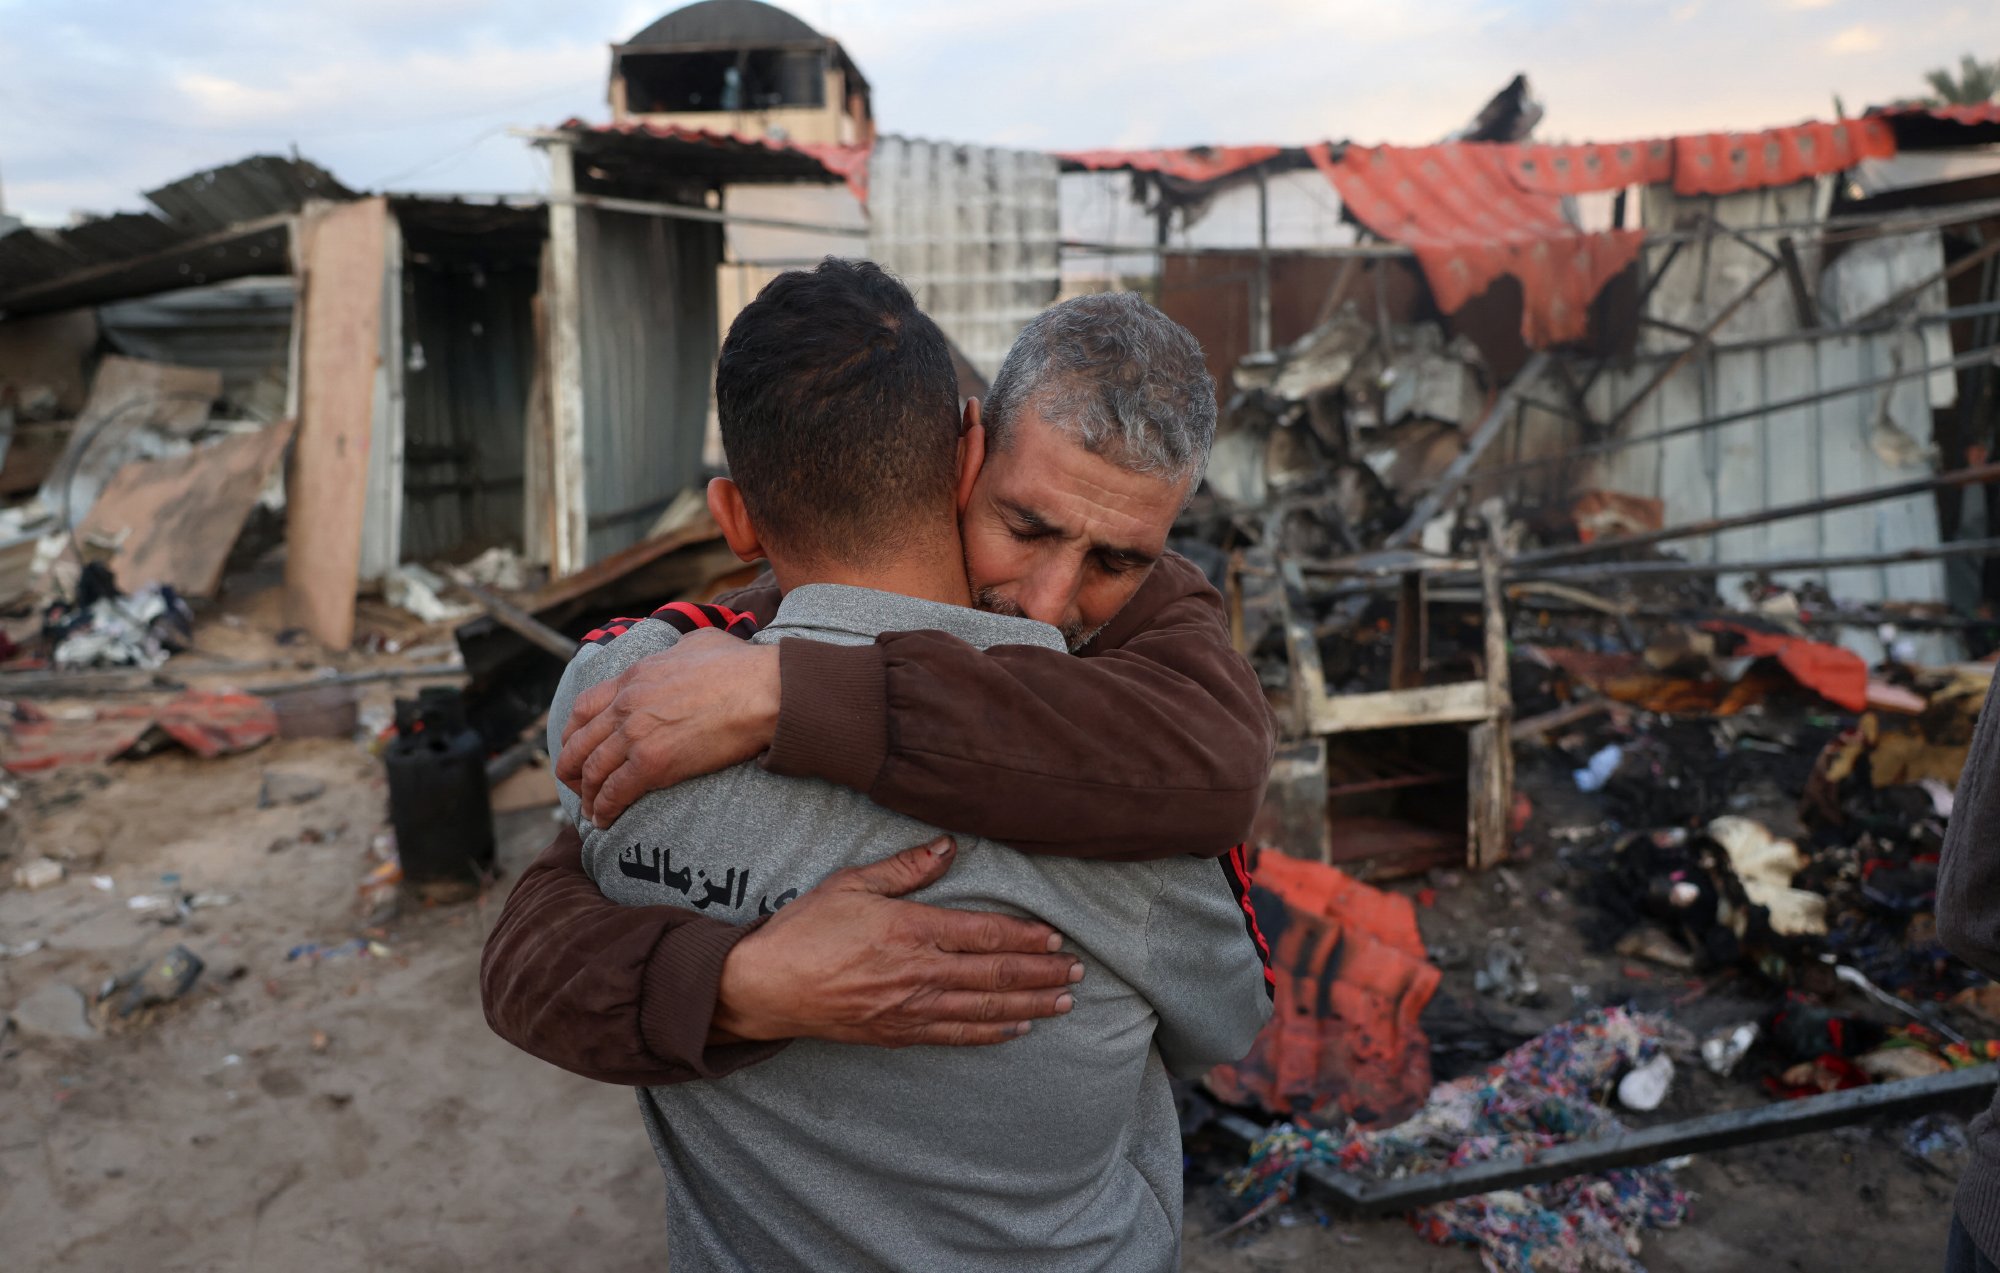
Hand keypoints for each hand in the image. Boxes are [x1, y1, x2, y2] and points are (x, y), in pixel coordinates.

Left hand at [557, 628, 780, 823]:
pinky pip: (614, 792)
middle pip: (579, 742)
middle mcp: (626, 705)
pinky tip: (605, 820)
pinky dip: (604, 810)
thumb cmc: (742, 666)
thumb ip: (677, 650)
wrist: (764, 691)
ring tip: (591, 811)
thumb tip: (681, 654)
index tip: (575, 746)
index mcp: (634, 677)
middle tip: (576, 784)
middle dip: (571, 768)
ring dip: (586, 795)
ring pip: (592, 771)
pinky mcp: (653, 764)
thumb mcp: (698, 641)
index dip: (573, 732)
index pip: (583, 707)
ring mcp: (636, 735)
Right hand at [715, 837, 1082, 1047]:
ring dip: (1029, 1005)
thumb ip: (905, 869)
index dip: (1026, 937)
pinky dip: (991, 1033)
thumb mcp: (851, 883)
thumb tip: (948, 846)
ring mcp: (910, 1008)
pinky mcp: (898, 1034)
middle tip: (1078, 972)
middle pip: (995, 974)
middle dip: (1042, 973)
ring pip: (985, 1010)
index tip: (1056, 938)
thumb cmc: (803, 930)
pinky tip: (1016, 1029)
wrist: (763, 987)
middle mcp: (919, 972)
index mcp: (911, 930)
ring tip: (1063, 1003)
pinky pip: (956, 1036)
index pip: (984, 933)